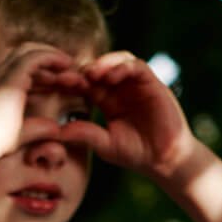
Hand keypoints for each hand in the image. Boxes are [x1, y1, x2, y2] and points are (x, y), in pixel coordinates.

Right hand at [0, 41, 85, 160]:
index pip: (15, 67)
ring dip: (49, 55)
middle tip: (65, 66)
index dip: (37, 71)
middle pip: (20, 53)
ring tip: (69, 64)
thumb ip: (38, 128)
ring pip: (28, 50)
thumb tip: (56, 128)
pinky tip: (67, 65)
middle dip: (44, 57)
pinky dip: (52, 58)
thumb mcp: (19, 134)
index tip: (55, 79)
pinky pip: (36, 57)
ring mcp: (0, 73)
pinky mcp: (11, 78)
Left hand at [52, 51, 196, 181]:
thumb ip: (85, 134)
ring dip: (102, 64)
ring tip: (90, 75)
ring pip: (117, 61)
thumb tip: (58, 130)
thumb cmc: (136, 153)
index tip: (56, 85)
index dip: (72, 82)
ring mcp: (136, 85)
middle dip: (83, 70)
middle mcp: (121, 89)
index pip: (86, 84)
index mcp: (107, 101)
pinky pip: (136, 67)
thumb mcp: (105, 144)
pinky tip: (110, 77)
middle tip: (68, 77)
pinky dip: (122, 67)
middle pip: (99, 68)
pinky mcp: (152, 83)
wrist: (165, 160)